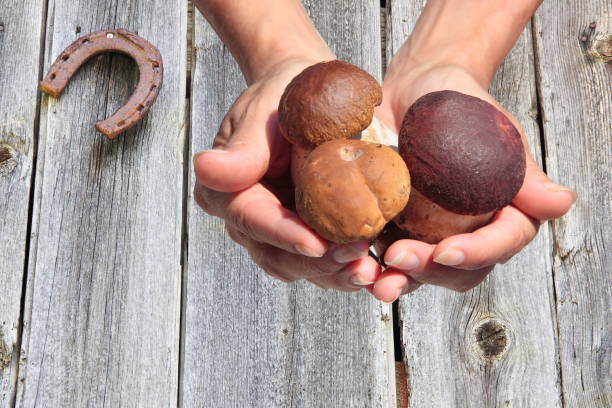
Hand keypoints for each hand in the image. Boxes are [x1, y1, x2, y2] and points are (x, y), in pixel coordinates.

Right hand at [193, 57, 380, 290]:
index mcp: (227, 191)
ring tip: (368, 271)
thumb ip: (242, 149)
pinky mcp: (299, 236)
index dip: (285, 236)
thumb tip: (205, 168)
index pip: (253, 220)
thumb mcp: (262, 116)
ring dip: (333, 274)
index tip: (316, 245)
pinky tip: (369, 269)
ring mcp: (273, 232)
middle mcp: (245, 219)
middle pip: (276, 254)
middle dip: (317, 263)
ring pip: (298, 267)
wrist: (304, 97)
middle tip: (357, 259)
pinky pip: (317, 264)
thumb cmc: (282, 98)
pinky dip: (341, 271)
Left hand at [370, 61, 575, 301]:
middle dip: (430, 271)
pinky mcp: (398, 228)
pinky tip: (354, 265)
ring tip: (374, 281)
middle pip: (459, 270)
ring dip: (399, 280)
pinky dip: (370, 265)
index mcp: (506, 213)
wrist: (415, 89)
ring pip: (422, 273)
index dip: (475, 254)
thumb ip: (523, 174)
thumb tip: (561, 204)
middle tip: (399, 259)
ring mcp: (432, 233)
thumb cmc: (461, 101)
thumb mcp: (495, 129)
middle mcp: (471, 231)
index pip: (499, 243)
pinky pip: (387, 257)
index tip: (446, 252)